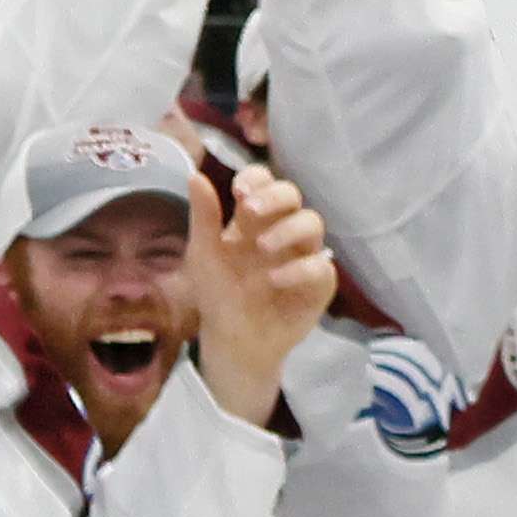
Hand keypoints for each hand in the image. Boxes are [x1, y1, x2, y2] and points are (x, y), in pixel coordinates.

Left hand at [184, 155, 336, 416]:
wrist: (232, 341)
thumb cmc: (218, 294)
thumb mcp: (204, 255)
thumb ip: (204, 217)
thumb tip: (195, 175)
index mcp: (253, 218)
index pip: (264, 182)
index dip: (256, 179)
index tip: (239, 191)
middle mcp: (281, 229)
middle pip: (293, 195)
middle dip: (274, 197)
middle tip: (250, 211)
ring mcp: (303, 254)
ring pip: (312, 223)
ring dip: (288, 229)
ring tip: (262, 248)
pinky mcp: (318, 283)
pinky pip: (321, 266)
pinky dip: (300, 269)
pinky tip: (276, 280)